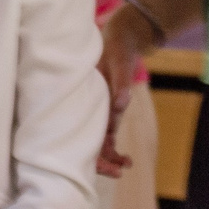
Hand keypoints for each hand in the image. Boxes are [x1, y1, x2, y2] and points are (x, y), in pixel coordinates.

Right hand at [95, 10, 151, 176]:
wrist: (122, 37)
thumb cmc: (116, 47)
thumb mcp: (119, 60)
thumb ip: (120, 82)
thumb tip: (121, 105)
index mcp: (84, 99)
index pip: (81, 134)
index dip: (93, 153)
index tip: (109, 166)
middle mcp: (88, 109)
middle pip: (87, 142)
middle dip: (101, 161)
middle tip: (120, 170)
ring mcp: (97, 111)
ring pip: (97, 141)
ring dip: (110, 157)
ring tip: (127, 165)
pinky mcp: (107, 111)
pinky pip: (107, 134)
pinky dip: (114, 147)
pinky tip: (126, 158)